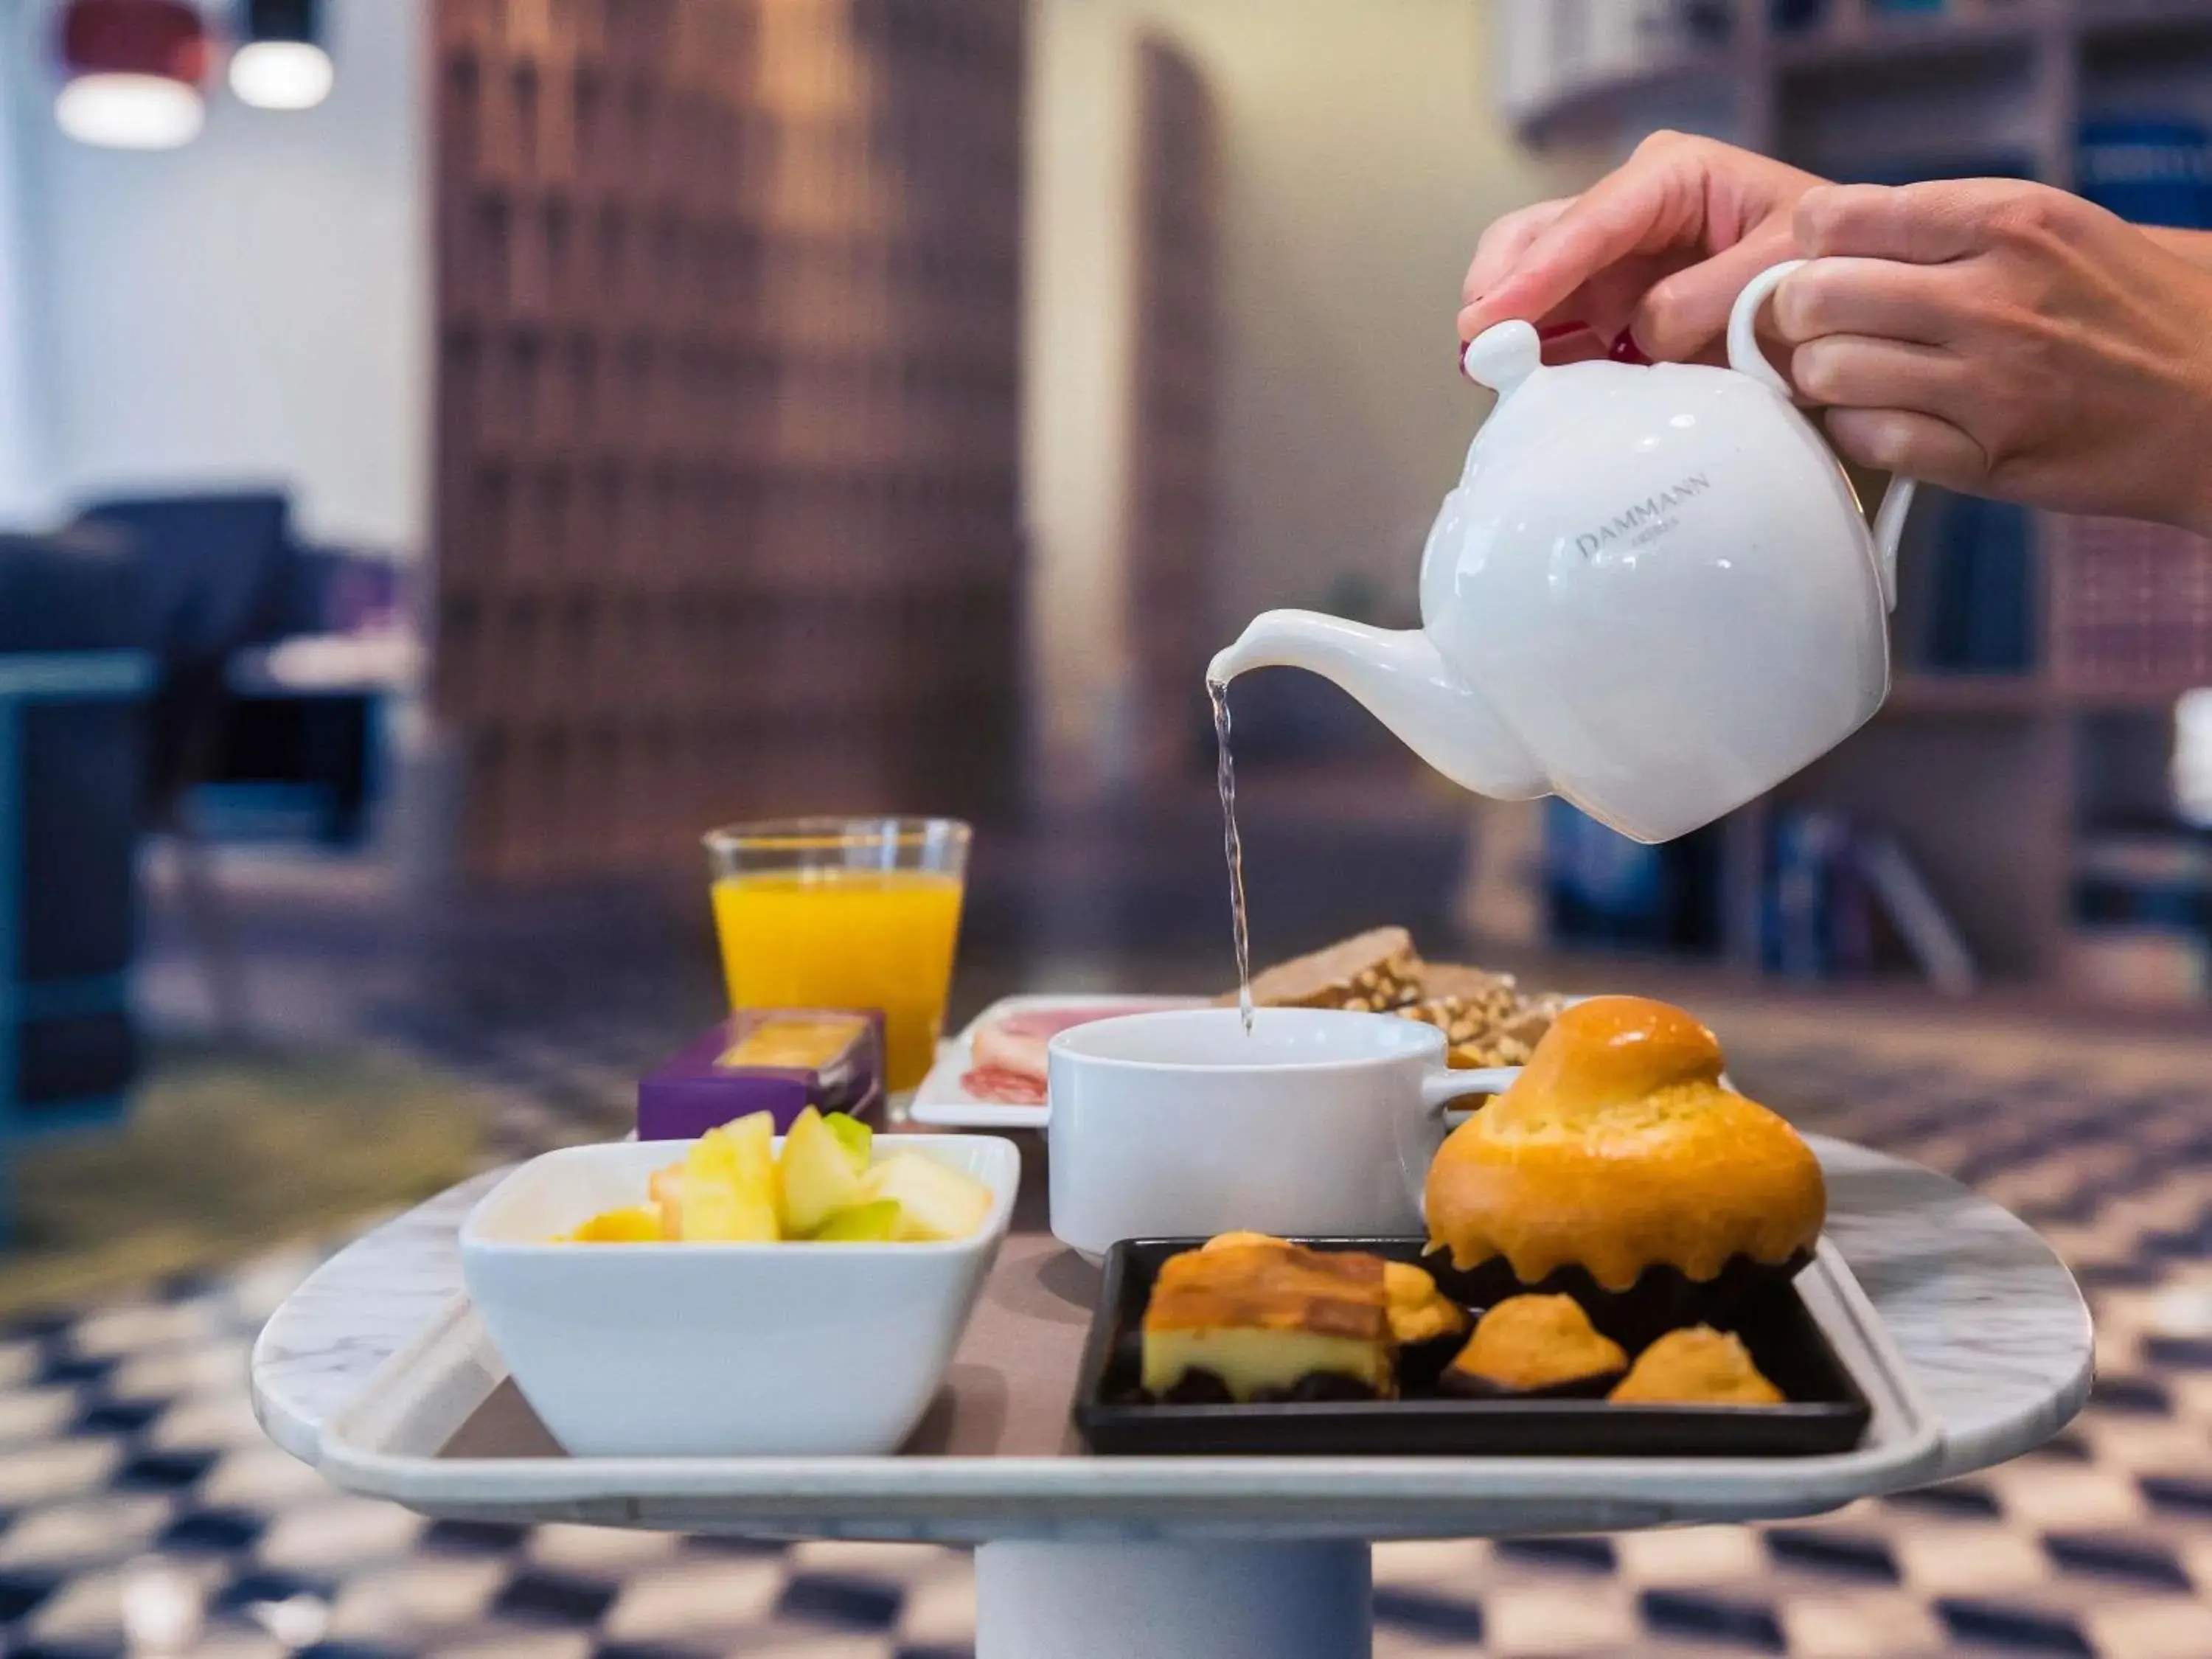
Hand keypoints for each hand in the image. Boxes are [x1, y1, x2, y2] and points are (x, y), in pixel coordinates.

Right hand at [1459, 132, 1827, 362]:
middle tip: (1478, 347)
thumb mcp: (1785, 271)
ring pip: (1532, 283)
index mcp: (1673, 176)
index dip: (1533, 274)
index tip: (1487, 320)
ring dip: (1509, 330)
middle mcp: (1630, 211)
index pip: (1587, 223)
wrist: (1858, 305)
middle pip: (1533, 237)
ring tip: (1493, 376)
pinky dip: (1537, 359)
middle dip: (1498, 289)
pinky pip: (1558, 331)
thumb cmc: (1829, 269)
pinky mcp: (1611, 310)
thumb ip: (1710, 298)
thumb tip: (1641, 333)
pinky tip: (1523, 389)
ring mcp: (1615, 262)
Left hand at [1776, 180, 2211, 533]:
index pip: (1842, 217)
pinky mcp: (1988, 456)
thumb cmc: (2123, 305)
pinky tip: (1880, 422)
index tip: (1821, 262)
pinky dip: (1856, 433)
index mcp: (2008, 221)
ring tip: (1849, 376)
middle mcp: (1993, 296)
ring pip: (1827, 371)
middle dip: (1795, 315)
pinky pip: (1867, 440)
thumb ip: (1947, 227)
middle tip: (1814, 328)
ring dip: (1821, 378)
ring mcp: (1990, 381)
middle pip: (1815, 296)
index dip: (1810, 244)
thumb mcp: (2054, 228)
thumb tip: (1830, 235)